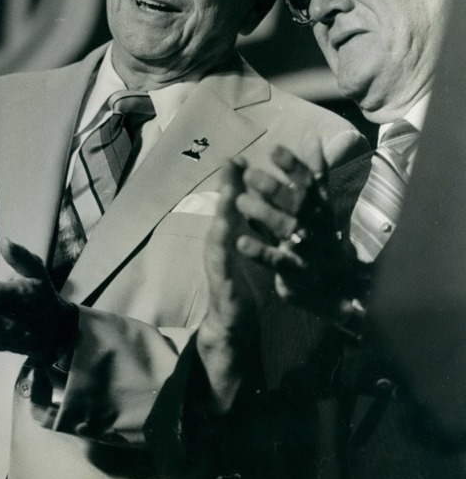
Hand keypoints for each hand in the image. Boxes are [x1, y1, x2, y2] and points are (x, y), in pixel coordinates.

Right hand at [197, 159, 270, 410]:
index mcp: (233, 233)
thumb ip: (253, 221)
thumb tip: (259, 193)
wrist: (232, 324)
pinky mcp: (221, 284)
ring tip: (225, 194)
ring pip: (220, 233)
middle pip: (224, 210)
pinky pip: (222, 264)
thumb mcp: (251, 247)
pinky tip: (223, 236)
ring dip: (220, 213)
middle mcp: (223, 243)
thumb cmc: (242, 279)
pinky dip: (222, 249)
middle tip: (231, 163)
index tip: (241, 154)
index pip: (234, 201)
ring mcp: (219, 263)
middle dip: (227, 186)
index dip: (237, 178)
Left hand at [234, 142, 357, 319]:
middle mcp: (316, 224)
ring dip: (264, 214)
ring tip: (240, 201)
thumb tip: (312, 136)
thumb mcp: (319, 203)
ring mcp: (308, 248)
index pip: (309, 181)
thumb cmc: (319, 233)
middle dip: (274, 187)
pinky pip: (278, 261)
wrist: (337, 284)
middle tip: (250, 173)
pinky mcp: (296, 272)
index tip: (273, 149)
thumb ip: (314, 172)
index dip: (292, 165)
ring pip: (286, 229)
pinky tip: (241, 242)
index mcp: (320, 205)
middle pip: (297, 203)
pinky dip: (260, 252)